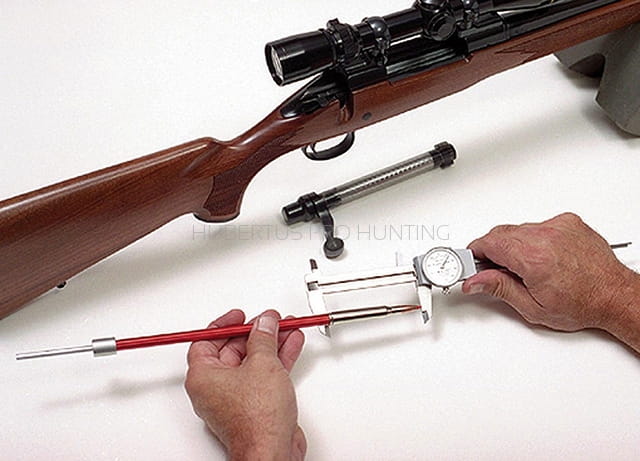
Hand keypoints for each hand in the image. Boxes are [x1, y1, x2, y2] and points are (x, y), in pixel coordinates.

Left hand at [185, 309, 306, 460]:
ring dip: (271, 344)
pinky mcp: (255, 406)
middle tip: (270, 320)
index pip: (207, 341)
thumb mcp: (262, 363)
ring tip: (286, 328)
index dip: (225, 325)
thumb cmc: (256, 419)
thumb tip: (264, 323)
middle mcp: (215, 388)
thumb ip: (263, 338)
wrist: (272, 450)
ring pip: (252, 362)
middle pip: (233, 350)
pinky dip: (277, 360)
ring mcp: (235, 398)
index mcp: (203, 377)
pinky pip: (263, 375)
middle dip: (255, 333)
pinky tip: (290, 345)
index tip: (240, 316)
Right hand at [462, 213, 637, 332]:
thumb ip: (499, 288)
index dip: (474, 253)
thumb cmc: (582, 304)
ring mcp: (558, 227)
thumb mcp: (532, 307)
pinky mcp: (568, 222)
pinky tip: (542, 256)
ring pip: (518, 229)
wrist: (614, 296)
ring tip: (525, 267)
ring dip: (513, 245)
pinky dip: (533, 238)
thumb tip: (474, 281)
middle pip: (500, 233)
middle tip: (494, 270)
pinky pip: (538, 225)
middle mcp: (546, 237)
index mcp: (533, 258)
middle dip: (492, 250)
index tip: (469, 262)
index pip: (488, 243)